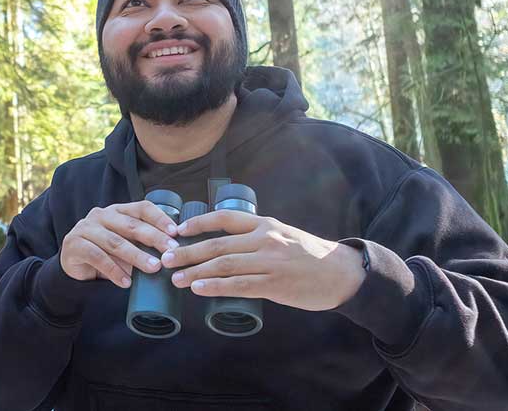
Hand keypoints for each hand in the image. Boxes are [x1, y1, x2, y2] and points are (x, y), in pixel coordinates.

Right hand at [60, 201, 180, 287]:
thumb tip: (174, 253)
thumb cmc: (106, 255)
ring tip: (153, 268)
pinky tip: (126, 282)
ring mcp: (85, 229)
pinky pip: (97, 257)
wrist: (74, 267)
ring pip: (115, 242)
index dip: (160, 218)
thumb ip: (143, 244)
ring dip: (136, 256)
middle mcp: (101, 215)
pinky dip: (114, 270)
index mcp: (117, 211)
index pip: (141, 208)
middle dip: (154, 239)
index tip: (176, 232)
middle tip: (171, 252)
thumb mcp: (126, 245)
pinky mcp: (74, 245)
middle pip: (131, 225)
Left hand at [159, 210, 364, 310]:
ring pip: (224, 265)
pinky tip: (199, 289)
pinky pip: (239, 286)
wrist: (342, 273)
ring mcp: (270, 262)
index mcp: (265, 225)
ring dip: (195, 272)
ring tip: (176, 278)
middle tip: (165, 258)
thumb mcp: (283, 235)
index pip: (225, 218)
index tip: (178, 230)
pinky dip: (216, 287)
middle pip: (217, 244)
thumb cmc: (309, 256)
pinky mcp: (275, 285)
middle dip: (187, 251)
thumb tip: (228, 243)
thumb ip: (258, 237)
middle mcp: (265, 240)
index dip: (199, 223)